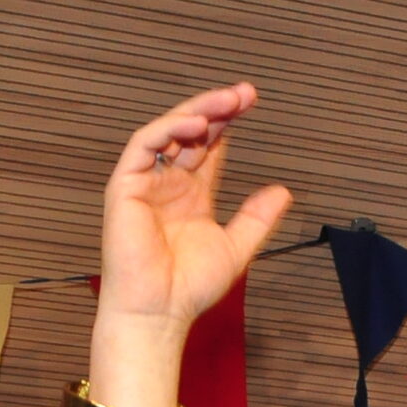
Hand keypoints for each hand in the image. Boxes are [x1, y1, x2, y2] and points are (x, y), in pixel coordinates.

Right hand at [90, 83, 293, 406]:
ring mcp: (145, 183)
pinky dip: (168, 131)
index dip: (228, 123)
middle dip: (216, 109)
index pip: (209, 146)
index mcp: (191, 194)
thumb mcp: (236, 247)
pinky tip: (195, 125)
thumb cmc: (189, 288)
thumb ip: (256, 218)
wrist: (159, 313)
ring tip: (226, 102)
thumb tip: (283, 191)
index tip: (251, 103)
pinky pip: (142, 146)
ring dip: (196, 113)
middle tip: (244, 93)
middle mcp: (167, 183)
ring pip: (167, 132)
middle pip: (191, 133)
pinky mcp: (124, 187)